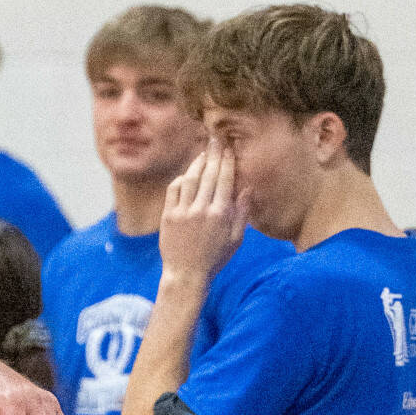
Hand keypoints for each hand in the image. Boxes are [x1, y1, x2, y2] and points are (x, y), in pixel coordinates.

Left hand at [158, 140, 247, 292]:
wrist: (186, 275)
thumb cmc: (214, 259)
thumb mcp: (236, 239)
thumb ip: (242, 213)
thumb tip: (247, 189)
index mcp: (221, 214)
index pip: (225, 179)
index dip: (227, 161)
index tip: (228, 148)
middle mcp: (202, 209)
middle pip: (209, 174)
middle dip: (213, 154)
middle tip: (215, 139)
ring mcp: (183, 211)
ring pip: (190, 178)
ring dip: (197, 163)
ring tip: (203, 153)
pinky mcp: (168, 215)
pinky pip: (174, 189)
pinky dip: (181, 179)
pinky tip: (186, 175)